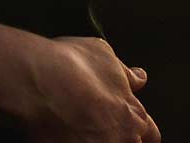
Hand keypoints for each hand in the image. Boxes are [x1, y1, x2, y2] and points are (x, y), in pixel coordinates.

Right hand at [24, 37, 157, 142]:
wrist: (39, 81)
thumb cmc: (73, 64)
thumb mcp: (104, 55)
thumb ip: (125, 73)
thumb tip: (139, 77)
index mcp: (133, 115)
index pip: (150, 133)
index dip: (140, 130)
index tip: (129, 126)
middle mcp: (121, 139)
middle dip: (119, 138)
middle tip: (99, 126)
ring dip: (96, 140)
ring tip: (79, 130)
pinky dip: (69, 141)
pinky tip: (61, 135)